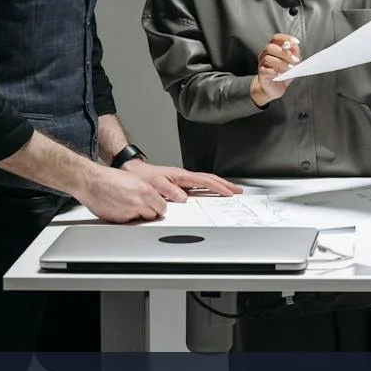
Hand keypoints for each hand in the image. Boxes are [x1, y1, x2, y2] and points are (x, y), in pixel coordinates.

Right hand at [76, 166, 167, 223]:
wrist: (92, 182)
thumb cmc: (109, 178)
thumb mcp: (134, 179)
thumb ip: (146, 190)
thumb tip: (153, 198)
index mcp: (145, 190)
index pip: (162, 206)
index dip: (159, 207)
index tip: (157, 207)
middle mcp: (139, 202)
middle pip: (154, 215)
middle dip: (150, 212)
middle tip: (144, 208)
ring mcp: (129, 212)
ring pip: (142, 220)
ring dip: (139, 216)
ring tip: (130, 207)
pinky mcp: (120, 219)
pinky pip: (128, 222)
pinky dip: (126, 217)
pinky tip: (120, 209)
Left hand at [125, 160, 242, 202]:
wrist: (133, 172)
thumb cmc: (143, 178)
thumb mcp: (155, 185)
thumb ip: (169, 191)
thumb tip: (184, 198)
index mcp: (180, 176)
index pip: (204, 181)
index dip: (218, 187)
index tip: (229, 193)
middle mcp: (183, 177)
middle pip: (210, 179)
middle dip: (225, 185)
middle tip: (238, 191)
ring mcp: (183, 179)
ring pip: (206, 180)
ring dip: (219, 185)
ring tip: (230, 190)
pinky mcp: (179, 182)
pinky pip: (199, 184)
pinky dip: (210, 186)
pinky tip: (212, 191)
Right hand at [250, 33, 300, 105]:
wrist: (274, 88)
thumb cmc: (283, 73)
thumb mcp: (292, 63)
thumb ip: (294, 54)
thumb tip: (295, 47)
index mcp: (273, 49)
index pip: (276, 38)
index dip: (285, 38)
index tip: (296, 42)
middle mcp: (265, 54)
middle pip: (270, 47)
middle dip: (285, 53)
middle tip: (295, 61)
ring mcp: (261, 64)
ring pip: (268, 59)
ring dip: (282, 63)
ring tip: (290, 69)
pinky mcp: (261, 74)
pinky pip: (265, 70)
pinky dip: (274, 72)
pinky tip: (280, 75)